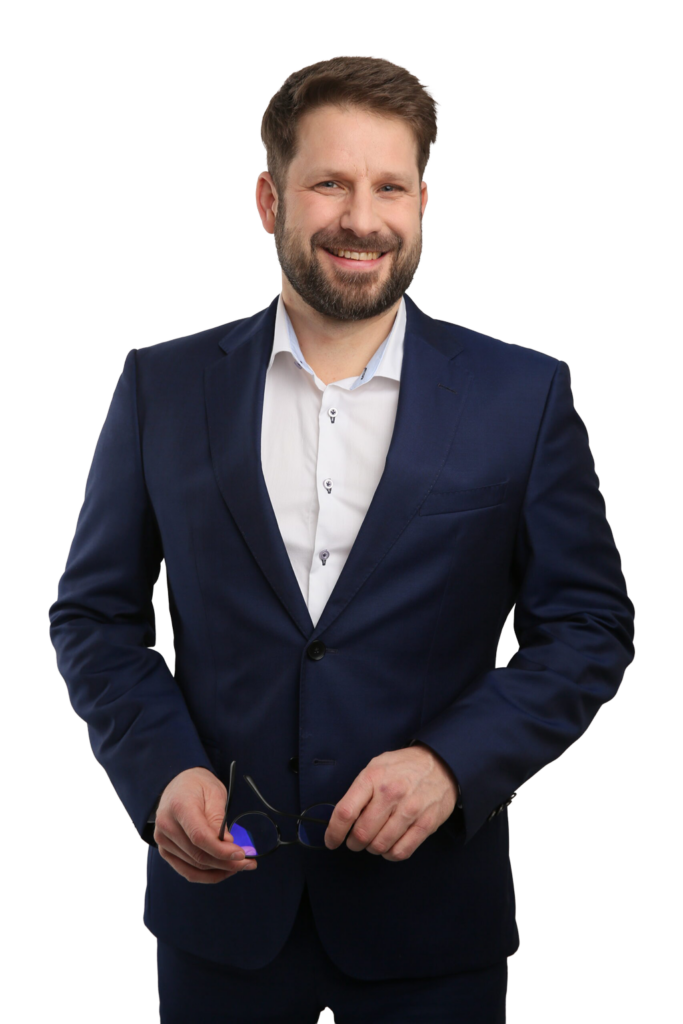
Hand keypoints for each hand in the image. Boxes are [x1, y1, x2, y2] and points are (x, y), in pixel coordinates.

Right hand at [154, 767, 257, 882]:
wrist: (178, 784)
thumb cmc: (199, 785)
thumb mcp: (214, 792)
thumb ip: (218, 818)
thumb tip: (227, 844)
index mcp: (179, 806)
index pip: (200, 836)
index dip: (221, 850)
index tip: (241, 854)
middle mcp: (166, 826)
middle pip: (198, 855)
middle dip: (226, 863)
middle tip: (248, 863)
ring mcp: (163, 840)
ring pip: (194, 867)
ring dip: (219, 871)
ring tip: (239, 866)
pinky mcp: (165, 850)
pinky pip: (187, 871)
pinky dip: (207, 875)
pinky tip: (223, 870)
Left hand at [323, 744, 457, 861]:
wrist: (441, 764)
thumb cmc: (403, 767)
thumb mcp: (376, 766)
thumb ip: (359, 791)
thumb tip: (342, 818)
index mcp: (373, 777)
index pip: (345, 812)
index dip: (334, 832)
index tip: (331, 841)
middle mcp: (391, 793)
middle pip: (361, 833)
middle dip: (354, 843)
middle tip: (355, 841)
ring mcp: (410, 809)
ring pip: (380, 845)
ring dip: (372, 849)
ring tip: (373, 841)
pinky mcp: (426, 824)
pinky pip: (401, 852)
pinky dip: (390, 854)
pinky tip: (389, 846)